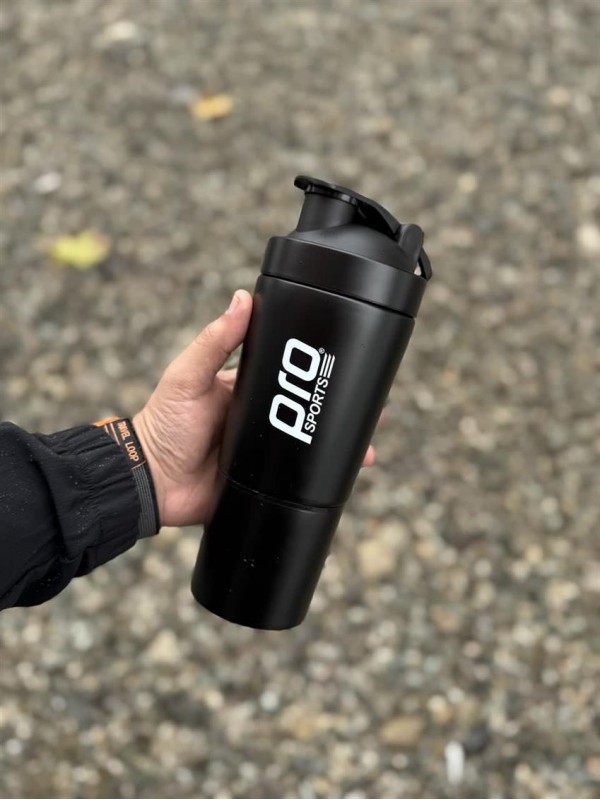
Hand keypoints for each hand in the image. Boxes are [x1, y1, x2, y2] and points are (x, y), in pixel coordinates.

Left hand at [134, 290, 375, 527]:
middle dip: (338, 413)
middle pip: (306, 412)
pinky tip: (344, 477)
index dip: (314, 372)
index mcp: (246, 391)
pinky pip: (295, 480)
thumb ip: (214, 341)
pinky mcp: (262, 482)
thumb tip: (242, 297)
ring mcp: (262, 452)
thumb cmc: (163, 425)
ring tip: (367, 449)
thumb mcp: (188, 376)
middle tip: (373, 410)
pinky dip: (319, 479)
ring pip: (308, 449)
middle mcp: (258, 420)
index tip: (344, 364)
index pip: (287, 376)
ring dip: (338, 448)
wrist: (150, 482)